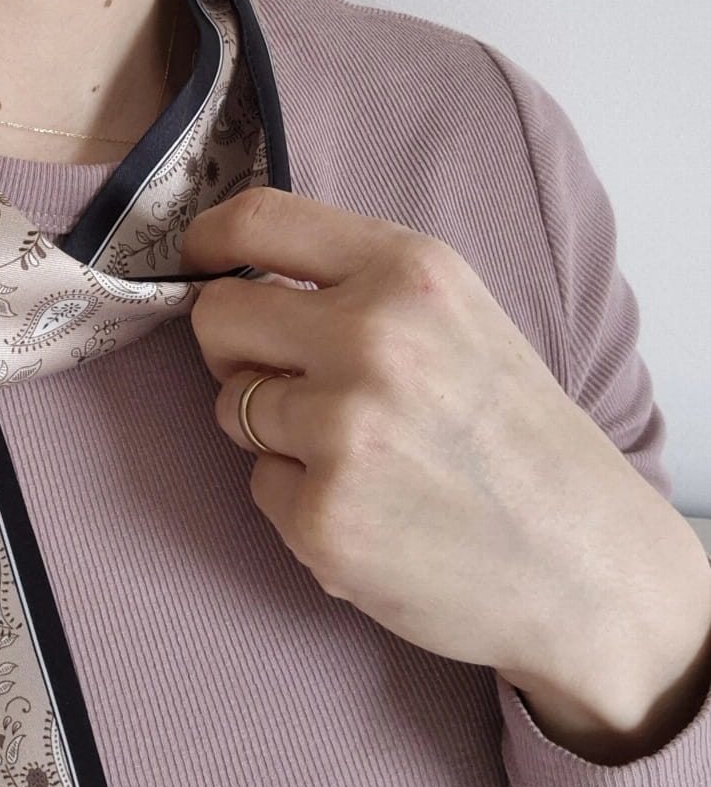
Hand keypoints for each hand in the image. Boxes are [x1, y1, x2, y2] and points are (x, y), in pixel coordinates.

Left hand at [183, 187, 709, 730]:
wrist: (587, 565)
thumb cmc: (513, 434)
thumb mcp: (456, 315)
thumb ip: (357, 283)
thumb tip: (240, 270)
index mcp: (407, 271)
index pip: (259, 220)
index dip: (209, 240)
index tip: (199, 262)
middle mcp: (371, 338)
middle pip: (218, 315)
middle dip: (233, 348)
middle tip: (288, 379)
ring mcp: (343, 430)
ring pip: (231, 405)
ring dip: (273, 431)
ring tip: (361, 455)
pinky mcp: (323, 516)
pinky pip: (258, 484)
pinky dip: (299, 499)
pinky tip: (371, 510)